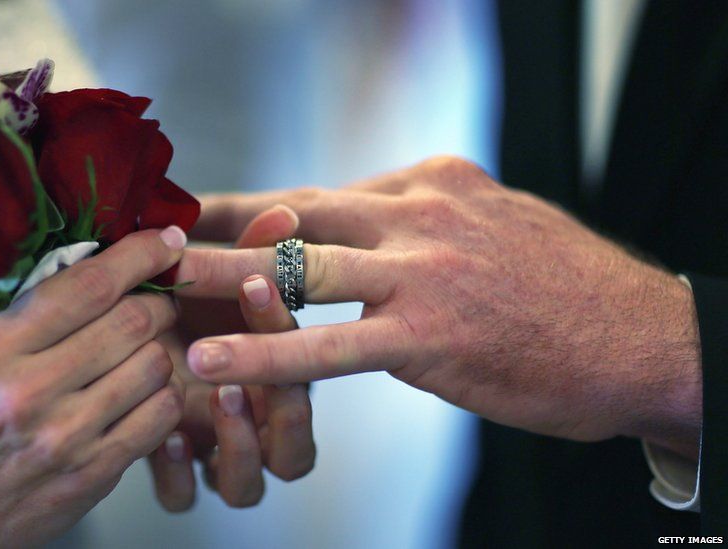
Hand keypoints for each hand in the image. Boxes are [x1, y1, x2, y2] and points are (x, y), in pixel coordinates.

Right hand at [0, 228, 186, 546]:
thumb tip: (112, 265)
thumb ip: (39, 313)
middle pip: (132, 321)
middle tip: (160, 301)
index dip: (140, 255)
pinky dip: (166, 395)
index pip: (88, 286)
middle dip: (160, 302)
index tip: (166, 241)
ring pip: (155, 366)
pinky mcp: (94, 473)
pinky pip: (162, 416)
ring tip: (147, 351)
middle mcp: (28, 390)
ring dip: (163, 350)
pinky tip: (149, 393)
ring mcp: (65, 436)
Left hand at [148, 206, 315, 509]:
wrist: (121, 344)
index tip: (256, 287)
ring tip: (216, 397)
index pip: (306, 380)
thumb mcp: (215, 284)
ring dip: (238, 448)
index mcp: (279, 384)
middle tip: (251, 369)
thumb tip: (284, 213)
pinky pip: (186, 497)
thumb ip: (250, 254)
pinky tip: (166, 435)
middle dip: (280, 413)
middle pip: (294, 454)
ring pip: (247, 487)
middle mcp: (256, 431)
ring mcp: (217, 459)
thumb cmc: (185, 312)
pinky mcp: (176, 477)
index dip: (289, 339)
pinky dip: (180, 474)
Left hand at [176, 156, 701, 455]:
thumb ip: (424, 222)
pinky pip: (329, 344)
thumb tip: (366, 228)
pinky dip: (263, 351)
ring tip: (156, 288)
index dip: (254, 205)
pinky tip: (211, 360)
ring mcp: (422, 272)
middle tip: (153, 237)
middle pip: (293, 212)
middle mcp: (418, 213)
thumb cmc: (565, 288)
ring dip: (220, 278)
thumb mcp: (491, 224)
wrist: (645, 337)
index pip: (319, 193)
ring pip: (299, 268)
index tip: (202, 212)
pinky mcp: (430, 335)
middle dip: (219, 226)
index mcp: (429, 183)